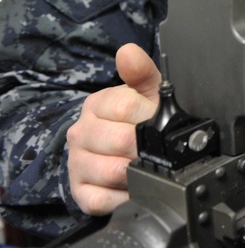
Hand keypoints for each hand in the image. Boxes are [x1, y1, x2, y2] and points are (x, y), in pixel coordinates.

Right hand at [67, 43, 160, 214]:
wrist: (113, 151)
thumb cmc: (134, 118)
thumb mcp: (144, 92)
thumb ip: (142, 72)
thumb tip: (129, 52)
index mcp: (96, 106)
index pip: (125, 107)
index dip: (151, 115)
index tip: (160, 119)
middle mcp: (80, 134)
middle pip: (122, 141)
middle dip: (146, 145)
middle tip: (156, 146)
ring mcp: (77, 164)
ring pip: (113, 171)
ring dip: (138, 171)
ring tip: (146, 164)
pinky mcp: (80, 193)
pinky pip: (104, 200)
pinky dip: (124, 196)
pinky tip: (133, 186)